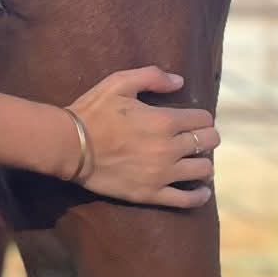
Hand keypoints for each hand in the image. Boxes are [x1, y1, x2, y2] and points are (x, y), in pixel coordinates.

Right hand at [63, 68, 217, 207]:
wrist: (69, 146)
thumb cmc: (92, 112)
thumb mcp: (119, 82)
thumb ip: (152, 77)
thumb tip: (180, 82)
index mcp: (165, 120)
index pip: (203, 119)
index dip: (202, 118)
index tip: (195, 120)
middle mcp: (170, 148)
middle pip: (208, 142)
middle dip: (207, 137)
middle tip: (198, 138)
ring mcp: (162, 174)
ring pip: (203, 169)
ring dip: (203, 163)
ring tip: (196, 161)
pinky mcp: (151, 194)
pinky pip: (186, 199)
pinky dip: (199, 195)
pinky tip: (202, 191)